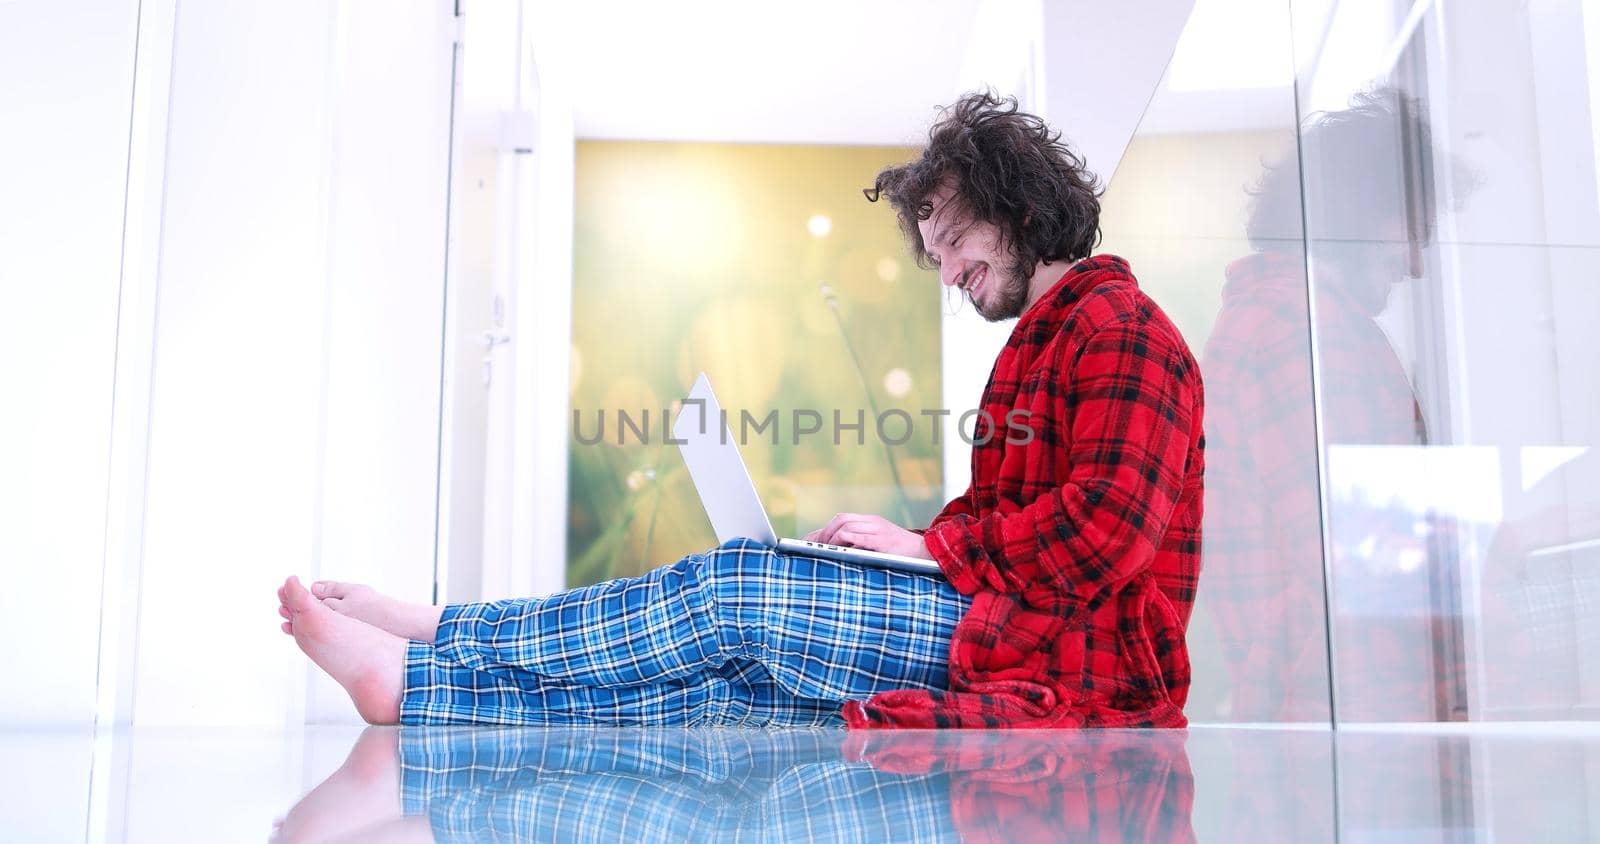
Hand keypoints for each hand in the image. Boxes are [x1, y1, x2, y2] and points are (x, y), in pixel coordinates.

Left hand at [804, 513, 932, 558]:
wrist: (928, 553)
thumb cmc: (902, 553)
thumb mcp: (879, 545)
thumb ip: (861, 544)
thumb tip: (837, 551)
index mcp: (871, 521)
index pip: (842, 518)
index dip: (824, 529)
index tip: (809, 540)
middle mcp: (873, 522)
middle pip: (840, 519)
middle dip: (824, 532)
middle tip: (815, 547)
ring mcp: (878, 529)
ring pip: (845, 525)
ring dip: (831, 537)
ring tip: (824, 550)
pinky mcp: (882, 540)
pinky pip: (858, 536)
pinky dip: (844, 541)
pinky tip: (837, 550)